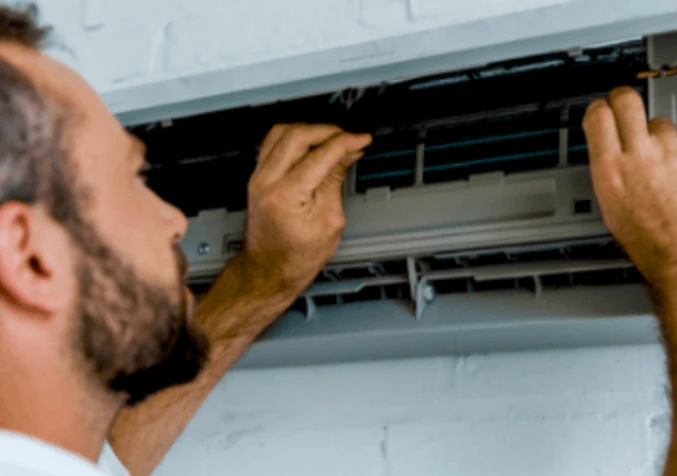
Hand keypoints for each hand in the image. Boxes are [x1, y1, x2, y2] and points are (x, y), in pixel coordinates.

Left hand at [241, 123, 371, 294]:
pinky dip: (294, 137)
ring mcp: (257, 178)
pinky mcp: (256, 177)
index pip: (319, 155)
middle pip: (297, 135)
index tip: (361, 140)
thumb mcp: (329, 221)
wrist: (268, 271)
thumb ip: (335, 180)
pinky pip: (272, 142)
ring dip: (310, 130)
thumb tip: (347, 153)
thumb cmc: (295, 258)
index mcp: (286, 196)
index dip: (345, 142)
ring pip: (281, 132)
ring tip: (331, 139)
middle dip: (327, 131)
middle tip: (348, 138)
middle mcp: (266, 182)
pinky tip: (310, 143)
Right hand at [583, 86, 676, 288]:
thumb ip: (604, 164)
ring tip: (645, 143)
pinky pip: (674, 137)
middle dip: (620, 98)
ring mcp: (667, 152)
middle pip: (627, 100)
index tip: (596, 111)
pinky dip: (667, 143)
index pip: (598, 115)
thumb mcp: (605, 199)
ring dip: (648, 126)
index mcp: (610, 168)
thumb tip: (602, 144)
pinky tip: (663, 159)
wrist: (674, 247)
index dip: (596, 108)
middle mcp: (639, 155)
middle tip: (618, 104)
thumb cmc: (640, 233)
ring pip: (656, 119)